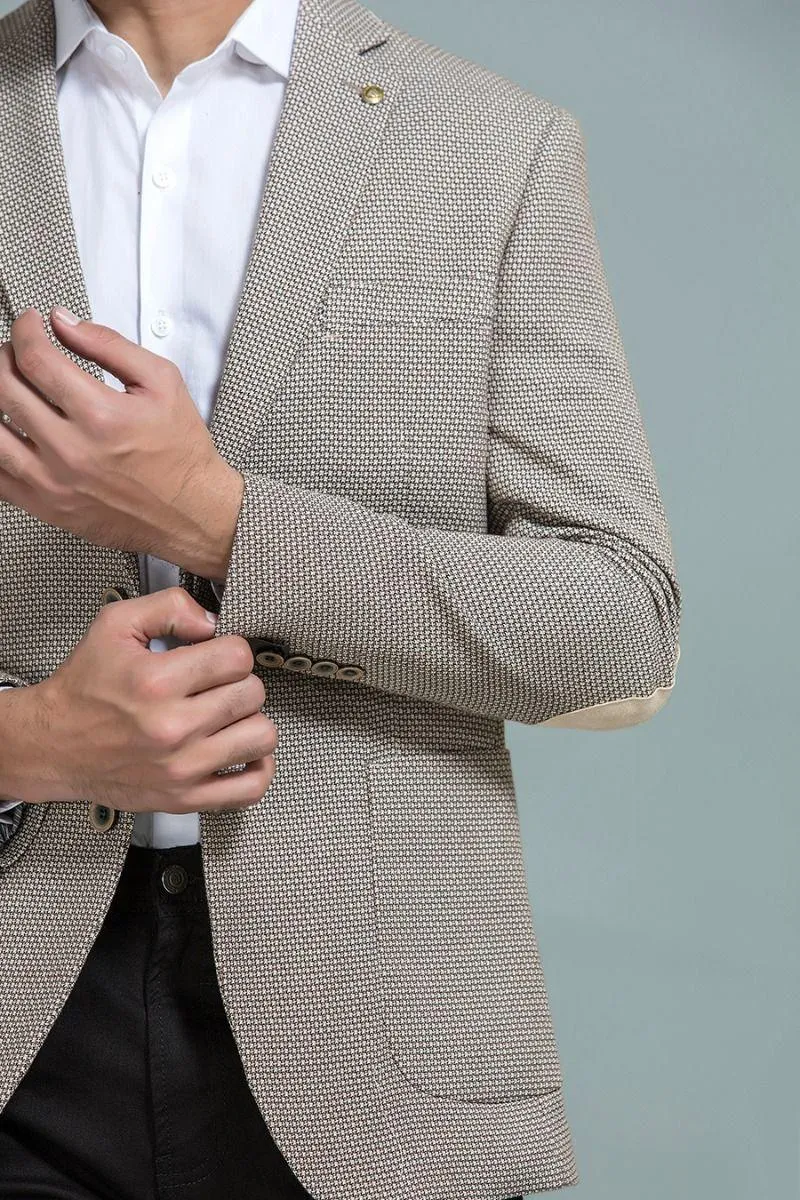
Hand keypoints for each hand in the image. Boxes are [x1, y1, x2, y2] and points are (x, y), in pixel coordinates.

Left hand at [0, 306, 243, 578]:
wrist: (192, 512)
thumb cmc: (180, 453)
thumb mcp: (162, 383)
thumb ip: (109, 345)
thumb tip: (64, 323)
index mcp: (101, 416)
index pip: (36, 359)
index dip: (25, 331)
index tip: (31, 325)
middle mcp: (72, 451)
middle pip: (4, 389)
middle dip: (4, 358)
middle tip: (16, 353)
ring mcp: (54, 482)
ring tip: (9, 388)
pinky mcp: (46, 506)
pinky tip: (10, 431)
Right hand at [0, 588, 276, 813]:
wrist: (52, 745)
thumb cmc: (84, 688)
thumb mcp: (115, 624)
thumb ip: (169, 606)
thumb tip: (212, 622)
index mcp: (157, 681)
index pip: (238, 656)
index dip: (229, 649)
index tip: (214, 656)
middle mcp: (173, 728)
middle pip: (253, 693)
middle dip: (239, 681)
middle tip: (216, 685)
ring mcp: (183, 768)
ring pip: (262, 735)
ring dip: (250, 720)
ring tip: (226, 714)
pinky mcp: (186, 798)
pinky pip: (251, 786)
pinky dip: (258, 766)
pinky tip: (240, 749)